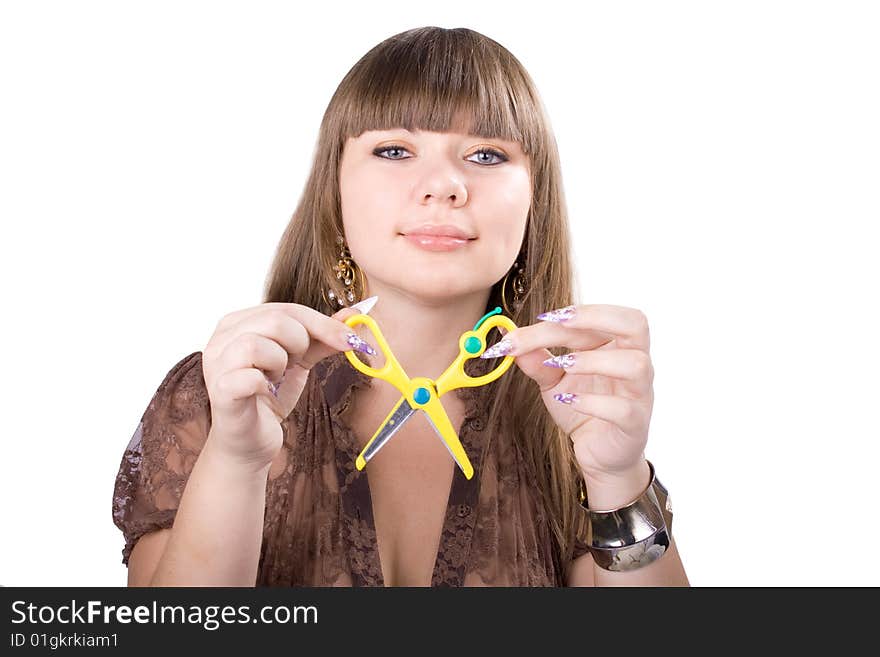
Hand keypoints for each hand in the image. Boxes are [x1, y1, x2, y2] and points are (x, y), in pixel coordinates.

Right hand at [201, 303, 371, 469]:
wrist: (251, 441)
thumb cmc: (270, 396)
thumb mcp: (300, 361)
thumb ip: (322, 337)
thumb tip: (354, 313)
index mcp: (239, 322)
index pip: (287, 309)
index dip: (324, 324)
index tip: (353, 340)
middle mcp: (222, 337)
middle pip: (275, 320)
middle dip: (300, 343)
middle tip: (297, 364)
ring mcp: (217, 363)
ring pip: (257, 344)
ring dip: (279, 363)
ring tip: (275, 379)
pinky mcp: (221, 390)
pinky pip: (249, 377)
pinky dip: (265, 384)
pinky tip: (265, 392)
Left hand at [485, 304, 653, 481]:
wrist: (598, 452)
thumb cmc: (582, 406)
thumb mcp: (553, 379)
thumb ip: (535, 359)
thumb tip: (506, 335)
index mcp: (617, 345)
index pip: (602, 317)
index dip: (575, 311)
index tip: (540, 317)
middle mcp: (635, 363)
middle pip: (635, 324)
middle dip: (596, 318)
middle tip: (558, 322)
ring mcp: (640, 394)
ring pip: (635, 364)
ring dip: (594, 360)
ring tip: (562, 364)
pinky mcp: (635, 424)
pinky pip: (623, 409)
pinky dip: (594, 402)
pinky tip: (570, 400)